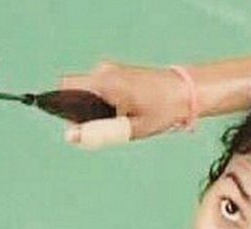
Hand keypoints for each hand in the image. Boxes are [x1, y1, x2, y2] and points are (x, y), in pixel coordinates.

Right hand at [58, 61, 190, 143]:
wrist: (188, 91)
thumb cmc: (162, 110)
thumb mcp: (131, 128)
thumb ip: (99, 133)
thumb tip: (70, 137)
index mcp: (104, 82)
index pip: (64, 87)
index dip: (62, 107)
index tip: (78, 125)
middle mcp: (103, 70)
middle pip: (75, 91)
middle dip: (81, 112)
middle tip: (106, 127)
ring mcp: (111, 69)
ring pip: (88, 91)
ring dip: (95, 108)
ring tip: (121, 119)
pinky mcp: (119, 72)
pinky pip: (100, 88)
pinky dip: (105, 102)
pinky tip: (125, 112)